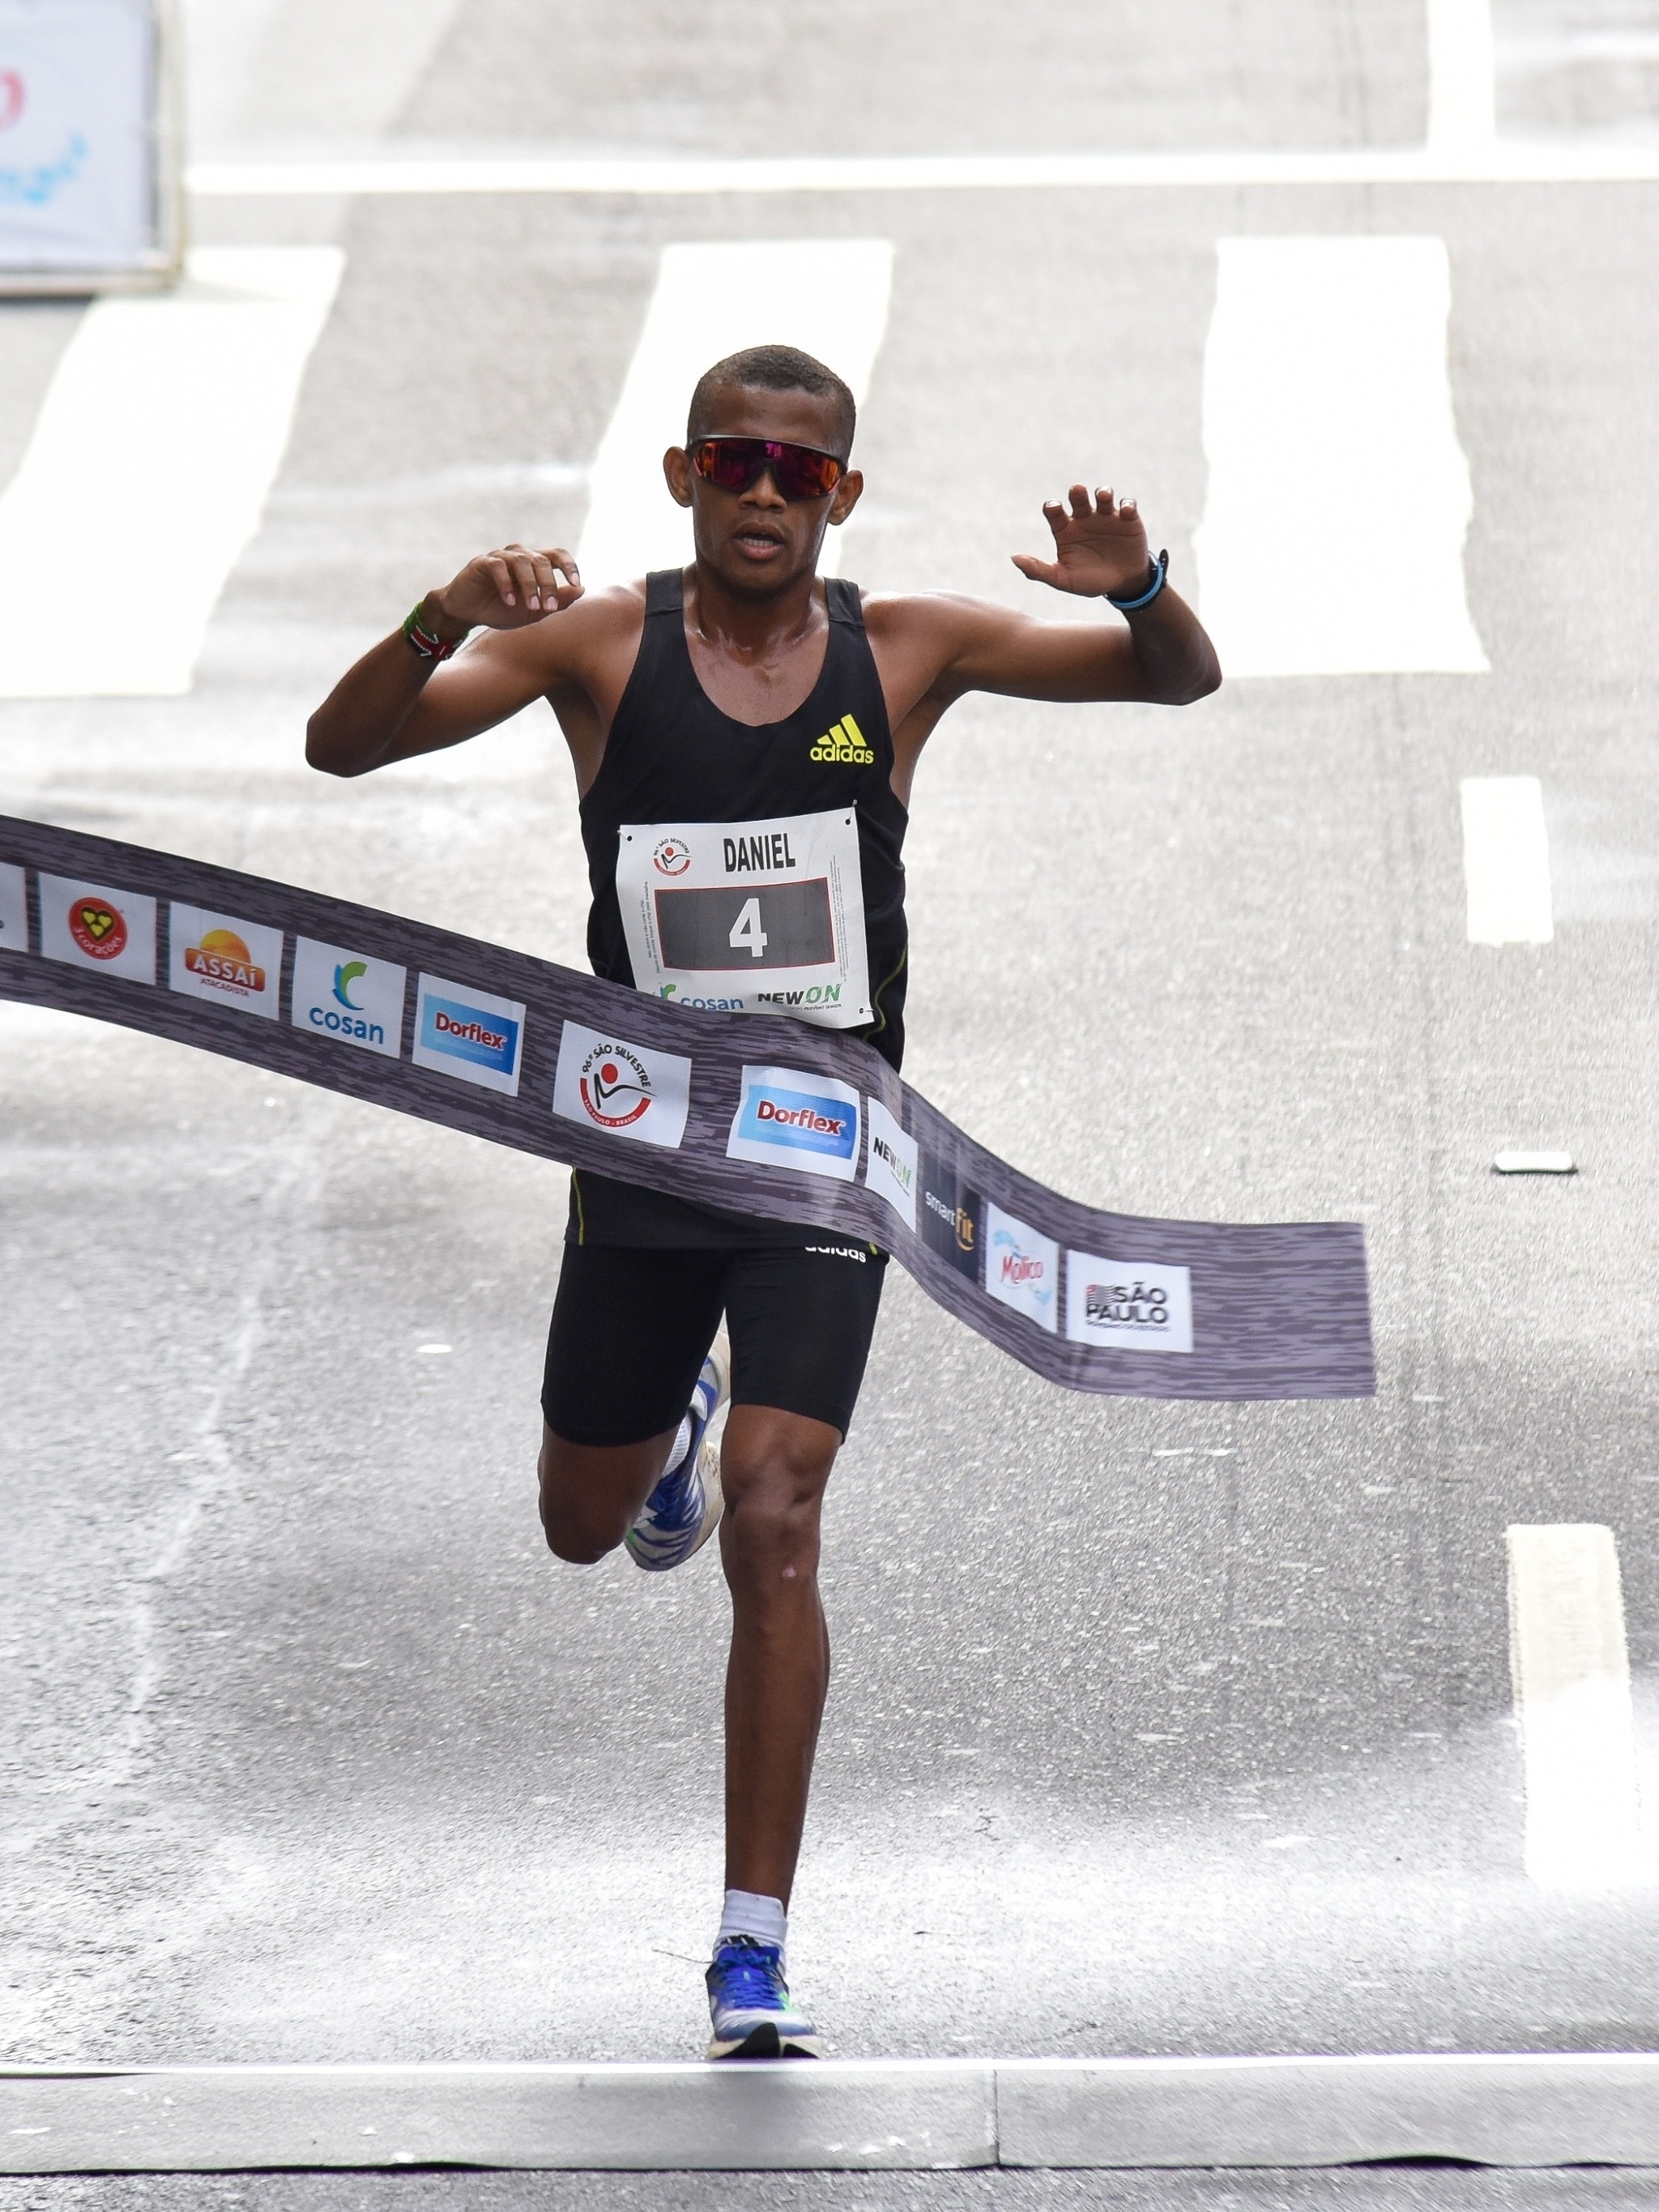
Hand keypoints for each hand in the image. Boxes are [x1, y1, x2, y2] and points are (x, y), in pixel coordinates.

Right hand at [426, 544, 582, 635]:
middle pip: (541, 560)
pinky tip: (509, 601)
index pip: (557, 555)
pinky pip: (498, 567)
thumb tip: (581, 590)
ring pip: (522, 561)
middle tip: (549, 608)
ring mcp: (500, 557)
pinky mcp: (482, 563)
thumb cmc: (502, 611)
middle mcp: (519, 555)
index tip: (576, 584)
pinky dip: (506, 584)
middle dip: (548, 585)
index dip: (569, 566)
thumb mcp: (533, 612)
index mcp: (535, 564)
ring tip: (531, 606)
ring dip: (530, 585)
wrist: (467, 613)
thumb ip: (557, 602)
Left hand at [1011, 486, 1150, 599]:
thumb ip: (1038, 570)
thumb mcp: (1063, 579)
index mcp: (1065, 529)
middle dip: (1077, 493)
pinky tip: (1126, 512)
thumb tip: (1014, 558)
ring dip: (1103, 492)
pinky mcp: (1128, 519)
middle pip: (1078, 497)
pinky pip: (1128, 505)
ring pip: (1103, 495)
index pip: (1054, 511)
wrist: (1121, 585)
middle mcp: (1084, 518)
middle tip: (1077, 492)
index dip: (1053, 507)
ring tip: (1103, 497)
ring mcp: (1106, 516)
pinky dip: (1127, 505)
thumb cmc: (1089, 580)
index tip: (1055, 509)